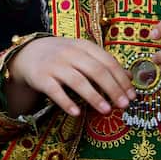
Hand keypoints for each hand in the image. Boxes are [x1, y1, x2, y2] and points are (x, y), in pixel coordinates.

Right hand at [6, 36, 133, 117]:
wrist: (28, 53)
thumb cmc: (63, 56)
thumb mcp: (83, 54)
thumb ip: (104, 64)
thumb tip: (129, 77)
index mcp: (84, 46)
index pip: (107, 61)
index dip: (121, 78)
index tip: (132, 95)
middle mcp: (70, 53)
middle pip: (96, 70)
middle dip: (112, 88)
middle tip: (124, 105)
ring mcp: (55, 65)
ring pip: (78, 81)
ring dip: (94, 96)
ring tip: (106, 110)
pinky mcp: (41, 77)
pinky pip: (55, 91)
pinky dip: (66, 102)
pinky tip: (77, 113)